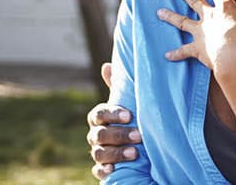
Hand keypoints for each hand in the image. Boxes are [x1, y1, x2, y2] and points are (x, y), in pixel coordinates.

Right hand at [87, 63, 140, 179]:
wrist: (136, 142)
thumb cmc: (131, 117)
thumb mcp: (128, 102)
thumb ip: (119, 86)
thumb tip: (107, 65)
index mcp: (100, 117)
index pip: (99, 114)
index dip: (112, 114)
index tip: (128, 115)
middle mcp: (96, 134)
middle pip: (100, 135)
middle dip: (119, 135)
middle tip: (139, 135)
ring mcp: (98, 152)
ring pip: (100, 153)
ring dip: (116, 153)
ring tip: (135, 153)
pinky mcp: (103, 168)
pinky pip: (98, 171)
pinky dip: (105, 170)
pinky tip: (114, 169)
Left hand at [159, 0, 235, 72]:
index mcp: (226, 8)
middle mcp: (210, 17)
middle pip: (195, 0)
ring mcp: (201, 32)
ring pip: (182, 21)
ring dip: (170, 16)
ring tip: (159, 11)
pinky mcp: (197, 49)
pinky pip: (183, 51)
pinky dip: (175, 53)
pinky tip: (167, 55)